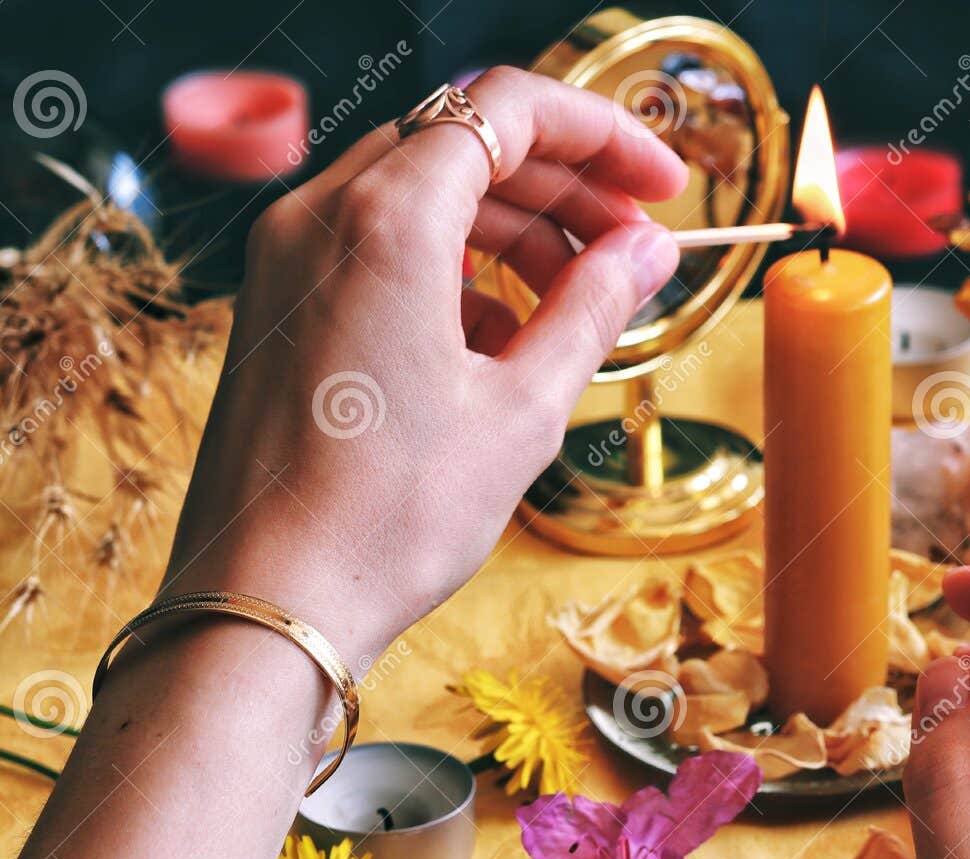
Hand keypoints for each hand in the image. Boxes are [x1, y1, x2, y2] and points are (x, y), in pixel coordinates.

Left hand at [163, 68, 688, 659]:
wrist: (271, 603)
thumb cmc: (390, 516)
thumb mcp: (523, 409)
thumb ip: (593, 307)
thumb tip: (647, 250)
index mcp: (387, 220)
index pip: (510, 109)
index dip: (603, 135)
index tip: (661, 184)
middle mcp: (321, 214)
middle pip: (464, 142)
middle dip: (562, 184)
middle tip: (633, 244)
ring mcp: (288, 256)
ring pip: (422, 191)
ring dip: (512, 226)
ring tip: (577, 298)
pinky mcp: (278, 302)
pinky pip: (377, 244)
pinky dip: (452, 266)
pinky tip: (500, 338)